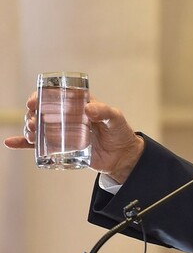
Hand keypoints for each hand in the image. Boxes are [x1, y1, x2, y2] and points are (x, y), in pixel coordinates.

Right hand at [4, 93, 144, 183]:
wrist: (122, 156)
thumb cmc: (120, 132)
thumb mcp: (116, 119)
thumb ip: (105, 112)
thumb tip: (88, 109)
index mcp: (77, 104)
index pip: (55, 96)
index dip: (40, 96)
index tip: (34, 102)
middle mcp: (67, 117)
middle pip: (42, 112)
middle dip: (32, 114)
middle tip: (32, 122)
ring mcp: (62, 132)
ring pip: (38, 127)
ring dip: (28, 128)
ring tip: (31, 132)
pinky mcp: (61, 147)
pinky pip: (38, 145)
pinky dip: (23, 143)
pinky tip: (10, 142)